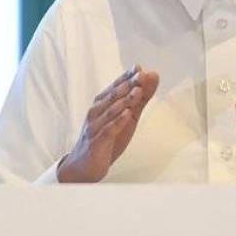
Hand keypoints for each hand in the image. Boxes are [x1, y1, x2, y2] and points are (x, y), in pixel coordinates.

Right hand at [57, 65, 158, 182]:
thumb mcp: (127, 117)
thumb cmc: (104, 139)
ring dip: (125, 100)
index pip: (116, 86)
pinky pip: (108, 130)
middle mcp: (96, 112)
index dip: (127, 77)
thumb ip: (140, 98)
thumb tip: (152, 76)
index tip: (139, 68)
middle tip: (141, 75)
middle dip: (128, 84)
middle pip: (114, 96)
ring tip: (138, 91)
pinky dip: (118, 121)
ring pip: (111, 111)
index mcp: (102, 104)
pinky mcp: (97, 142)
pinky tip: (127, 115)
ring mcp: (95, 127)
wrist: (83, 167)